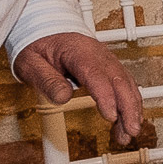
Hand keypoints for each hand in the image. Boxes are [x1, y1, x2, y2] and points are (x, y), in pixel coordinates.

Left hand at [15, 32, 141, 144]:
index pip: (97, 75)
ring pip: (126, 84)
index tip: (111, 116)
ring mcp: (107, 61)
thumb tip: (63, 98)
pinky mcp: (108, 68)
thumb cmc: (37, 45)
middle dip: (129, 107)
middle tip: (130, 131)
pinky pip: (124, 85)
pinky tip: (128, 119)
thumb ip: (46, 80)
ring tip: (129, 133)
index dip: (107, 96)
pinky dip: (129, 102)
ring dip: (132, 109)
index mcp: (79, 52)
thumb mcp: (30, 63)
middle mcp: (99, 55)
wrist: (46, 30)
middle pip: (120, 80)